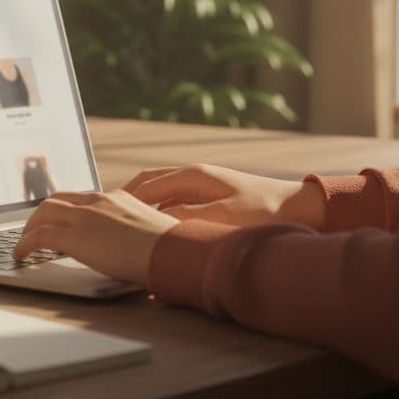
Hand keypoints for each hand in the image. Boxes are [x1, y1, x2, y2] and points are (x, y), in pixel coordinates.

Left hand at [12, 189, 179, 284]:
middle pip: (56, 200)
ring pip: (42, 213)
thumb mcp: (150, 231)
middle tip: (34, 229)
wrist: (171, 251)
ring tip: (23, 242)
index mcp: (116, 198)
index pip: (81, 197)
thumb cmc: (169, 249)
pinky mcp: (73, 236)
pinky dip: (24, 244)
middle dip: (40, 214)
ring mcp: (83, 217)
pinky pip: (38, 236)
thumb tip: (133, 244)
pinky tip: (20, 255)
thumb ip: (134, 231)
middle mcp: (97, 201)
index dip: (65, 208)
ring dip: (29, 227)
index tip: (58, 219)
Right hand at [122, 164, 325, 229]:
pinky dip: (156, 207)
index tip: (100, 214)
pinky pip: (172, 197)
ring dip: (140, 203)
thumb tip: (153, 220)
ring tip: (120, 220)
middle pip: (147, 183)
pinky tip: (153, 224)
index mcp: (193, 176)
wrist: (297, 206)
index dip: (121, 201)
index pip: (145, 187)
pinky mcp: (210, 193)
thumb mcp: (221, 217)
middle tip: (102, 216)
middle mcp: (194, 174)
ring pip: (159, 190)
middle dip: (124, 198)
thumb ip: (185, 217)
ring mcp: (202, 182)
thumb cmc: (262, 211)